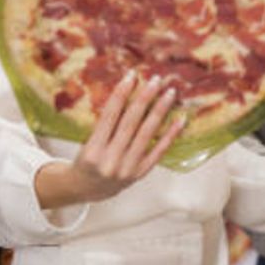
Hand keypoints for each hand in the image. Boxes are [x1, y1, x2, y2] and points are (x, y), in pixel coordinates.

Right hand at [36, 72, 184, 208]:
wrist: (85, 189)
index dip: (121, 93)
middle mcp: (110, 160)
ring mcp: (127, 168)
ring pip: (146, 134)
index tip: (132, 75)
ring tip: (169, 93)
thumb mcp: (87, 140)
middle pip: (130, 123)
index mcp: (93, 150)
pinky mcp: (139, 174)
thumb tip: (127, 90)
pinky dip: (170, 135)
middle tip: (156, 80)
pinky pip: (158, 152)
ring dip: (159, 111)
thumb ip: (105, 122)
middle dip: (144, 98)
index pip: (109, 116)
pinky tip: (179, 120)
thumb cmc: (86, 159)